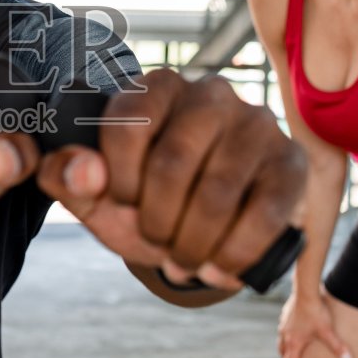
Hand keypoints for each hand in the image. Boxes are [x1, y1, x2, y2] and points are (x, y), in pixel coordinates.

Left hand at [35, 69, 305, 289]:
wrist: (201, 227)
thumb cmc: (145, 201)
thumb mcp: (97, 194)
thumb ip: (67, 177)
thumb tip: (82, 170)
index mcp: (156, 89)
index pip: (127, 125)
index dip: (119, 180)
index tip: (123, 203)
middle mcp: (210, 94)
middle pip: (173, 163)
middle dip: (157, 221)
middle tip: (156, 243)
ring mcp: (256, 124)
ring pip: (218, 193)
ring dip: (194, 244)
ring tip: (184, 261)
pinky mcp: (290, 161)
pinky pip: (265, 212)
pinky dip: (235, 252)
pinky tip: (219, 268)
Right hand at [276, 288, 352, 357]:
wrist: (305, 290)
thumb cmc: (316, 312)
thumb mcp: (328, 331)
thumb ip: (338, 347)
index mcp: (294, 343)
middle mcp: (286, 336)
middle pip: (283, 353)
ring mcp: (284, 324)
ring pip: (283, 340)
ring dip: (287, 346)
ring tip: (294, 348)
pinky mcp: (285, 315)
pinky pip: (286, 328)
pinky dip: (290, 332)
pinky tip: (297, 328)